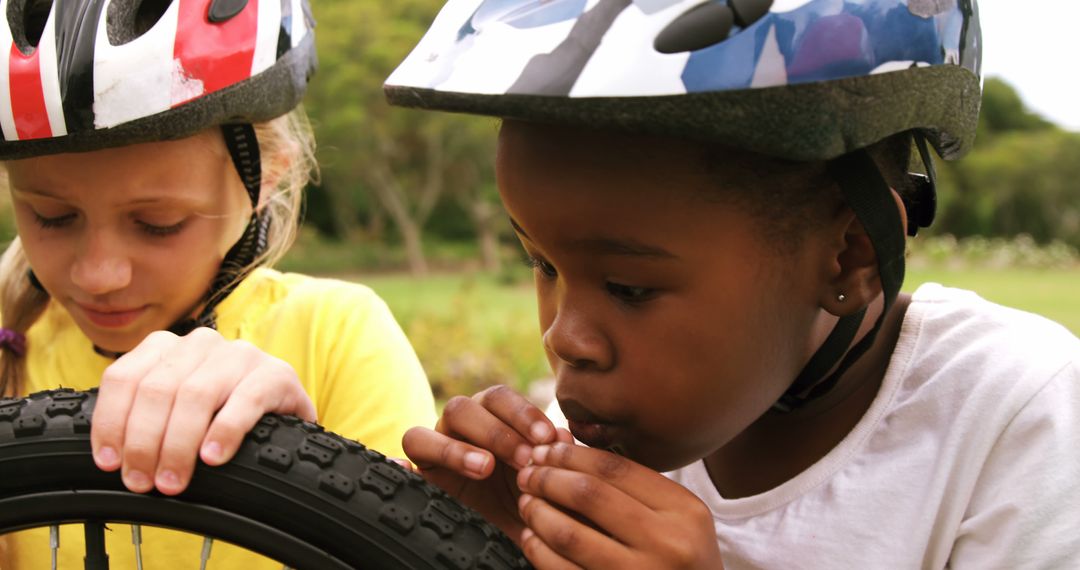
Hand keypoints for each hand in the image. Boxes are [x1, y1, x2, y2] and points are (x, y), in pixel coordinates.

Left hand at [90, 328, 316, 494]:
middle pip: (157, 390)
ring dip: (178, 445)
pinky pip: (245, 400)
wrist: (281, 413)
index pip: (123, 378)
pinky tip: (214, 458)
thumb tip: (111, 459)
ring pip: (196, 395)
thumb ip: (142, 418)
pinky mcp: (276, 373)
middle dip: (143, 442)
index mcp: (167, 347)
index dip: (111, 422)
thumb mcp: (172, 410)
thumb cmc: (218, 416)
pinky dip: (225, 432)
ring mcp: (240, 355)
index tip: (110, 463)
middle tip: (142, 481)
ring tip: (173, 480)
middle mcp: (201, 344)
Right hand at [402, 385, 572, 538]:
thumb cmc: (531, 506)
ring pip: (427, 431)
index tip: (549, 439)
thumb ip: (556, 460)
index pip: (499, 398)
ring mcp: (433, 455)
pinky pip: (399, 468)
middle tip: (524, 460)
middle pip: (463, 407)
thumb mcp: (548, 485)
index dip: (523, 413)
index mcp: (491, 420)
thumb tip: (564, 438)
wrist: (511, 542)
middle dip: (497, 431)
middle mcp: (458, 433)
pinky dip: (398, 466)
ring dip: (455, 448)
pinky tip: (406, 473)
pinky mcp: (418, 481)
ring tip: (484, 468)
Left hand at [516, 443, 722, 568]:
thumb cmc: (682, 561)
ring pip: (569, 534)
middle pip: (589, 494)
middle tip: (528, 473)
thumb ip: (635, 489)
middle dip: (548, 478)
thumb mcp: (679, 520)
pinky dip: (538, 549)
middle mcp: (666, 543)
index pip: (615, 468)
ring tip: (527, 502)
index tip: (546, 450)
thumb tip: (567, 451)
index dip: (572, 456)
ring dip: (538, 512)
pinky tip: (531, 537)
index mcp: (684, 511)